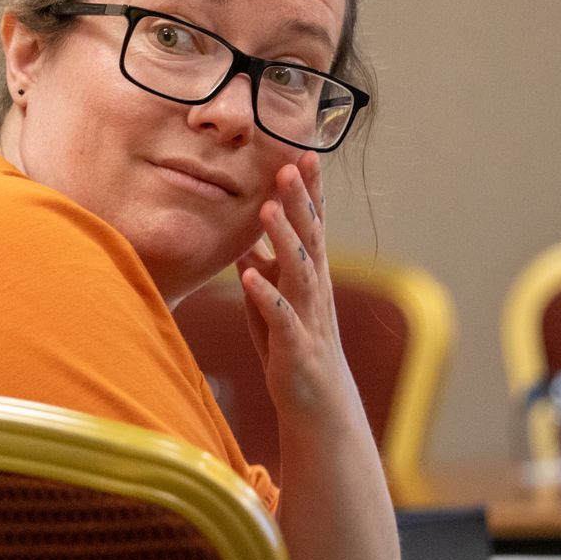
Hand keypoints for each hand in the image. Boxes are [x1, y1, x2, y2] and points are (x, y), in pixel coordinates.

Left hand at [234, 151, 349, 419]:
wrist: (317, 406)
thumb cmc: (291, 347)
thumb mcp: (272, 301)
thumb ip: (262, 268)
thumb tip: (243, 238)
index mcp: (309, 277)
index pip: (312, 226)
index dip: (309, 192)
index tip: (303, 154)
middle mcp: (314, 291)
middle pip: (310, 238)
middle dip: (300, 202)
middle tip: (288, 165)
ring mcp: (308, 317)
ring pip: (300, 272)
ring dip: (284, 239)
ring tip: (267, 209)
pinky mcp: (295, 347)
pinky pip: (281, 318)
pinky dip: (266, 296)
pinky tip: (249, 277)